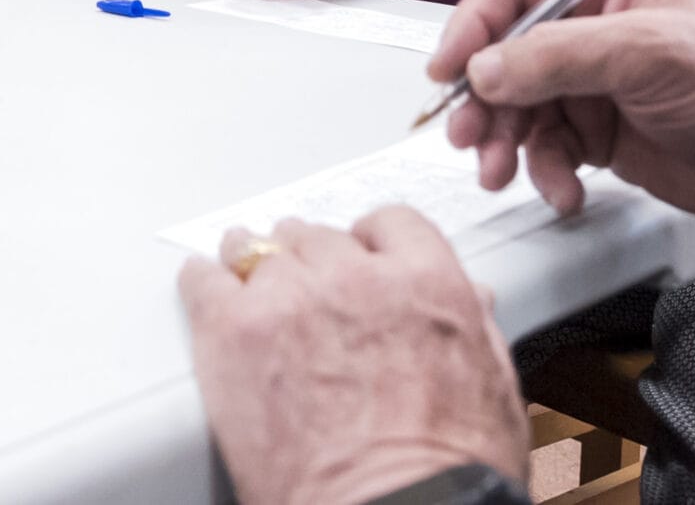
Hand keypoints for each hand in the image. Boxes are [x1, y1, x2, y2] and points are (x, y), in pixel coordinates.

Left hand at [180, 211, 527, 504]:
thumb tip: (470, 300)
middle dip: (311, 261)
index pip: (389, 224)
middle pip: (318, 237)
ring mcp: (289, 298)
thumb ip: (471, 327)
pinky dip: (204, 284)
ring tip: (245, 280)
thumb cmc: (446, 470)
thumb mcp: (491, 386)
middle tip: (304, 289)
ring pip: (258, 251)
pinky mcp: (232, 330)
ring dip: (254, 266)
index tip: (357, 254)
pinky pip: (202, 281)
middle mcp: (354, 277)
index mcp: (425, 282)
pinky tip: (206, 292)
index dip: (369, 242)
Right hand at [432, 0, 694, 219]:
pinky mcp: (600, 135)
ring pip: (518, 108)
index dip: (472, 25)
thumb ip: (559, 56)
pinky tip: (565, 191)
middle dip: (483, 99)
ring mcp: (593, 85)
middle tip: (468, 135)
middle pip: (505, 55)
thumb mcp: (648, 55)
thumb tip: (485, 67)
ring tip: (501, 172)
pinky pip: (546, 150)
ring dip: (504, 142)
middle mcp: (591, 30)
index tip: (448, 68)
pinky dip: (544, 173)